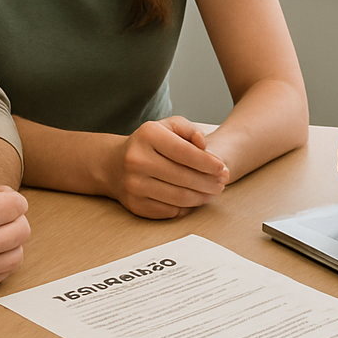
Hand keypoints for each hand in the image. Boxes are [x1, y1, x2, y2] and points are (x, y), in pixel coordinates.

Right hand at [105, 116, 228, 218]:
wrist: (114, 165)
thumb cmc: (149, 144)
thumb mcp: (167, 127)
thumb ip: (189, 130)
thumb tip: (203, 144)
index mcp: (147, 136)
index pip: (184, 152)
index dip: (207, 163)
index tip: (223, 169)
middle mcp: (136, 160)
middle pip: (183, 177)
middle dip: (208, 182)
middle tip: (222, 183)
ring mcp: (134, 185)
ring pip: (178, 197)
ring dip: (201, 197)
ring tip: (213, 192)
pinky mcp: (135, 205)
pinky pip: (169, 211)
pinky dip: (187, 207)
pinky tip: (195, 200)